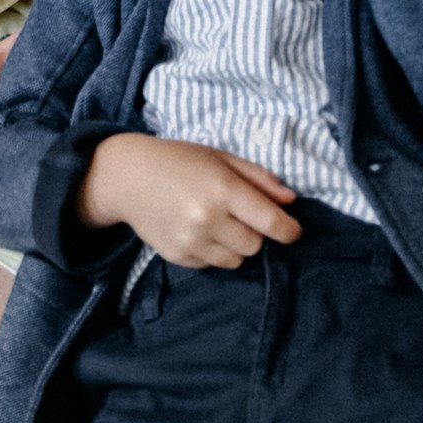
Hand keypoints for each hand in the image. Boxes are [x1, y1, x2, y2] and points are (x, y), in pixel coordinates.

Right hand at [77, 133, 302, 266]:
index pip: (270, 222)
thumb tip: (290, 200)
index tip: (294, 230)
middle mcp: (207, 219)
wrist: (128, 177)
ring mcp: (190, 241)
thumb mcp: (221, 157)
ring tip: (219, 222)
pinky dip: (213, 251)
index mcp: (223, 189)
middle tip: (241, 215)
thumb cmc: (179, 160)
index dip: (289, 230)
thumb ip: (258, 178)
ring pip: (236, 260)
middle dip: (256, 233)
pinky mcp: (177, 256)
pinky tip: (198, 229)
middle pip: (255, 245)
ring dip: (236, 245)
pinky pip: (211, 265)